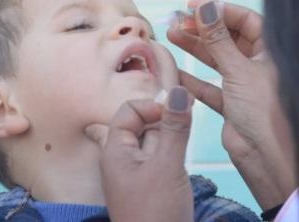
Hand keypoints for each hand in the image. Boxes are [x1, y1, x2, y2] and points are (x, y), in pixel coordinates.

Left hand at [85, 86, 193, 221]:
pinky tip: (181, 166)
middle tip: (182, 131)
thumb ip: (174, 127)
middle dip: (164, 122)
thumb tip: (177, 89)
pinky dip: (173, 156)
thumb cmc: (155, 213)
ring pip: (155, 141)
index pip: (128, 111)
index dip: (151, 106)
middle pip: (142, 124)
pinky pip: (161, 158)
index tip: (174, 114)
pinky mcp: (152, 185)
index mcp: (115, 151)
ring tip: (179, 155)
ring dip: (171, 139)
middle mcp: (123, 159)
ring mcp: (137, 174)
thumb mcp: (167, 165)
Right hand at [167, 0, 295, 209]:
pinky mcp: (233, 105)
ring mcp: (245, 85)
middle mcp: (260, 65)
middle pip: (229, 38)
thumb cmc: (263, 110)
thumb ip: (218, 39)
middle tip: (178, 21)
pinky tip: (176, 70)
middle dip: (203, 29)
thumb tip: (204, 8)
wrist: (265, 156)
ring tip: (172, 35)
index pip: (246, 20)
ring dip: (195, 48)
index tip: (194, 6)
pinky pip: (210, 86)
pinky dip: (194, 79)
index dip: (220, 11)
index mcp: (272, 52)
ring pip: (218, 60)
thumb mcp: (238, 69)